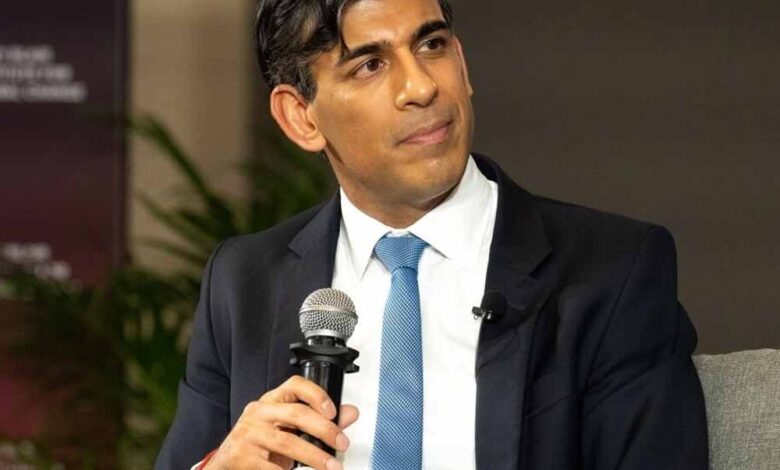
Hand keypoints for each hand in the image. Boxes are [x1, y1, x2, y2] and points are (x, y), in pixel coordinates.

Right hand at [204, 375, 358, 469]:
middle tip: (342, 444)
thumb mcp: (288, 429)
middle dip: (325, 430)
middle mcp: (259, 413)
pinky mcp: (242, 457)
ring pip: (288, 443)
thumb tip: (351, 413)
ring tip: (331, 467)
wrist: (226, 464)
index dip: (317, 394)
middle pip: (297, 414)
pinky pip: (273, 467)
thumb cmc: (261, 443)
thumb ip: (320, 421)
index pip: (295, 385)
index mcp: (272, 401)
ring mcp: (249, 434)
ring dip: (315, 457)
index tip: (334, 411)